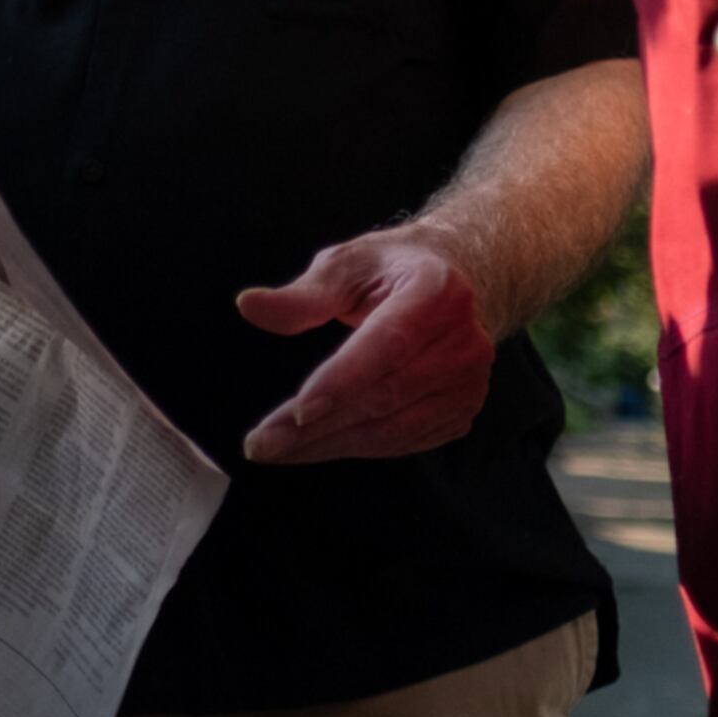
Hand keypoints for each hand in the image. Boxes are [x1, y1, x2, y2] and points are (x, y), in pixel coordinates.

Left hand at [236, 232, 498, 462]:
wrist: (455, 284)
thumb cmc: (390, 271)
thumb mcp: (346, 266)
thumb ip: (302, 294)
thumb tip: (249, 306)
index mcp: (436, 293)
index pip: (388, 344)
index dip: (342, 381)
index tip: (297, 411)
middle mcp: (463, 343)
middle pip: (383, 396)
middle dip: (317, 425)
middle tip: (261, 443)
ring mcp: (468, 383)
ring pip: (391, 430)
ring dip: (329, 445)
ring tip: (278, 450)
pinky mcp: (462, 411)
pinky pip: (403, 442)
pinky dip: (356, 448)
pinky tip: (317, 447)